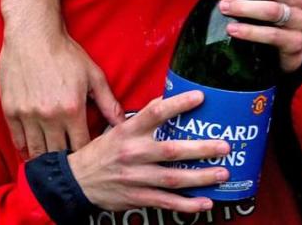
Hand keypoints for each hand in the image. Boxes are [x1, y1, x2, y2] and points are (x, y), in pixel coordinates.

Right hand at [0, 31, 122, 159]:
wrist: (32, 34)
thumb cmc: (64, 52)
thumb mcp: (93, 75)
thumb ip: (108, 102)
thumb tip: (124, 123)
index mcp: (72, 110)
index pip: (81, 147)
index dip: (85, 155)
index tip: (87, 157)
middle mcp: (49, 116)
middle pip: (58, 153)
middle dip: (66, 161)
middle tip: (70, 164)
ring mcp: (27, 114)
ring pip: (36, 150)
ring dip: (44, 159)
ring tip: (50, 163)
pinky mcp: (10, 110)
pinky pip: (17, 139)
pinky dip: (24, 149)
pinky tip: (30, 152)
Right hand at [68, 91, 229, 212]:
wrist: (77, 180)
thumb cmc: (100, 153)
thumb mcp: (115, 130)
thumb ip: (141, 119)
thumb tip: (164, 102)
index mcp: (127, 132)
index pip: (154, 113)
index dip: (178, 104)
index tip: (200, 97)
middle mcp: (132, 153)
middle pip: (171, 150)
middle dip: (200, 148)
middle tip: (224, 145)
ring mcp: (135, 177)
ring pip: (173, 178)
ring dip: (201, 177)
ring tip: (223, 173)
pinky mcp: (137, 197)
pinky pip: (166, 202)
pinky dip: (187, 205)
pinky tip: (205, 202)